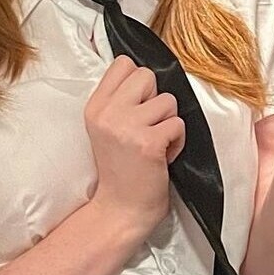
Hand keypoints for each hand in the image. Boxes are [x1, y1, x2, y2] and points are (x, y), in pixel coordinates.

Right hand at [85, 56, 185, 235]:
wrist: (120, 210)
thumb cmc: (120, 171)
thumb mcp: (106, 129)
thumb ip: (120, 101)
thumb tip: (149, 78)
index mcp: (95, 107)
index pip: (124, 64)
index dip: (139, 83)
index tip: (138, 107)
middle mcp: (108, 113)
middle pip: (147, 75)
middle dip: (156, 100)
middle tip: (148, 127)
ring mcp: (127, 127)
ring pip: (168, 100)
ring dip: (169, 124)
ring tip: (155, 144)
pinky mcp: (149, 143)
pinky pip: (178, 124)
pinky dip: (177, 142)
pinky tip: (163, 157)